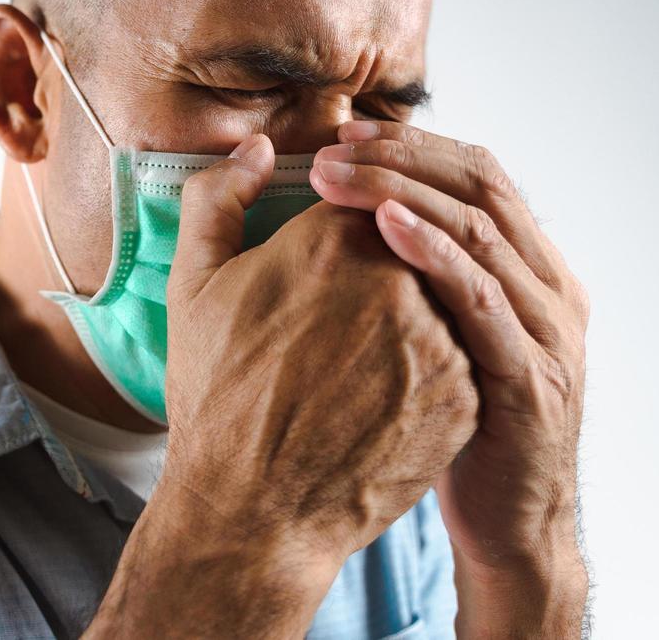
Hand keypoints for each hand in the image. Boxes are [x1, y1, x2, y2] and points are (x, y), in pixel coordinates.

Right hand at [86, 133, 479, 638]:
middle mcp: (400, 279)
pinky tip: (382, 391)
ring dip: (411, 313)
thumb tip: (257, 149)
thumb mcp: (192, 286)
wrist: (254, 510)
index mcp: (334, 240)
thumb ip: (218, 199)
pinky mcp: (466, 394)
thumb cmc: (216, 395)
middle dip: (380, 266)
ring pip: (439, 297)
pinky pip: (459, 353)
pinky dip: (430, 363)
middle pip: (408, 243)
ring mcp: (441, 340)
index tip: (321, 255)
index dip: (342, 221)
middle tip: (337, 315)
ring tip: (356, 357)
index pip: (364, 197)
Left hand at [310, 120, 589, 631]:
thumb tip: (360, 206)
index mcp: (532, 268)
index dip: (415, 144)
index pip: (479, 174)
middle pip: (483, 188)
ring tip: (337, 176)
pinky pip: (481, 300)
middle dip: (404, 157)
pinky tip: (384, 230)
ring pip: (481, 232)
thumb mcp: (445, 332)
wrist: (509, 525)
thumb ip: (423, 272)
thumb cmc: (459, 420)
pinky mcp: (530, 379)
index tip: (346, 129)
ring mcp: (548, 333)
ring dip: (404, 193)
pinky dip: (435, 254)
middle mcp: (551, 288)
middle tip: (332, 145)